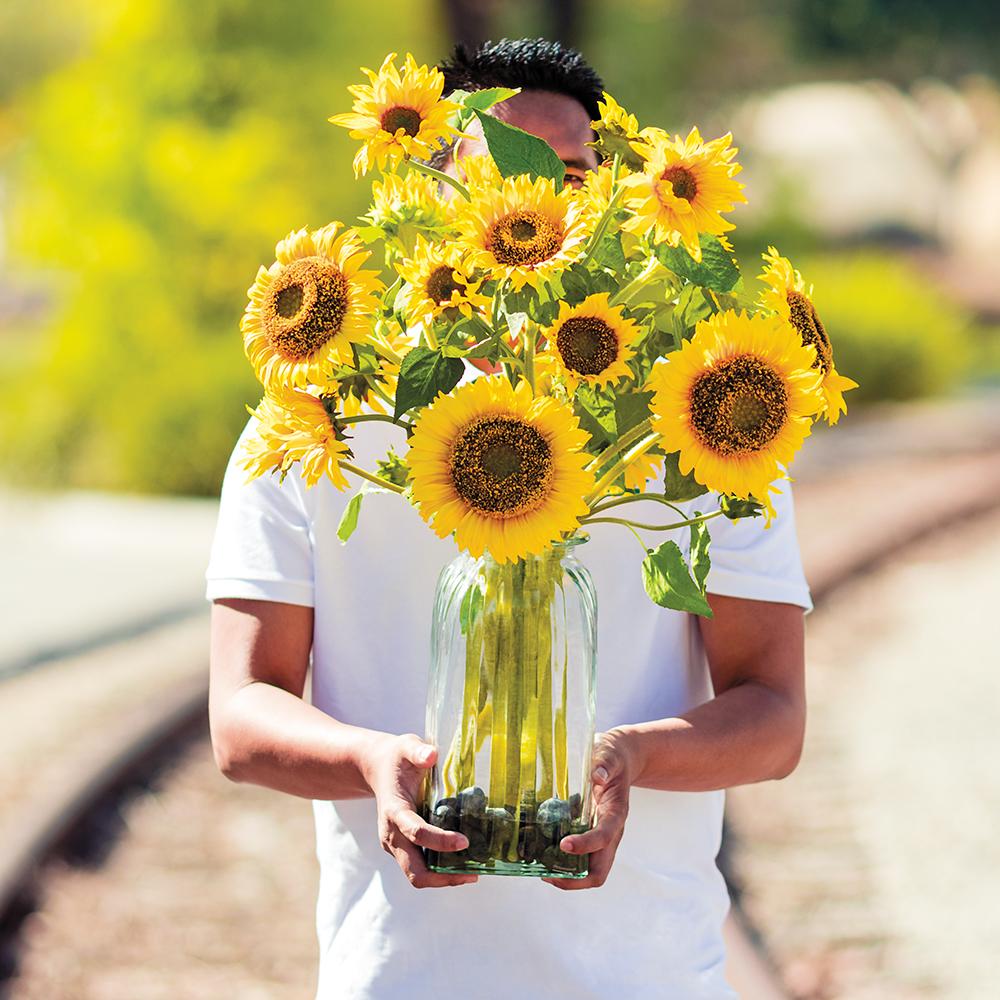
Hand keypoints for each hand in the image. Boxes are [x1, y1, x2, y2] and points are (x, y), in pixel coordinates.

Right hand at [363, 733, 478, 888]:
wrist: (377, 768)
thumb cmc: (396, 758)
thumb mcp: (407, 746)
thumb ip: (418, 750)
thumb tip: (432, 755)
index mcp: (393, 811)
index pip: (416, 832)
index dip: (440, 841)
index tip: (464, 841)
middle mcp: (391, 834)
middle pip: (414, 871)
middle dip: (442, 878)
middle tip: (472, 875)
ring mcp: (395, 844)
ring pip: (416, 875)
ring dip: (443, 879)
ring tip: (472, 874)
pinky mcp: (402, 848)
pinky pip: (419, 867)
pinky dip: (439, 871)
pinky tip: (461, 864)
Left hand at [542, 729, 635, 890]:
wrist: (621, 759)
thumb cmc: (613, 756)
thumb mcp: (609, 753)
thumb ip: (604, 762)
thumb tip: (598, 774)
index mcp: (616, 813)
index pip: (605, 836)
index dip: (586, 844)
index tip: (564, 843)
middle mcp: (611, 832)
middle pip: (599, 870)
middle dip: (574, 879)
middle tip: (546, 874)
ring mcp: (601, 837)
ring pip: (589, 871)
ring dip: (567, 876)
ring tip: (540, 869)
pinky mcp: (591, 835)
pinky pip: (580, 859)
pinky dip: (563, 863)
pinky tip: (542, 854)